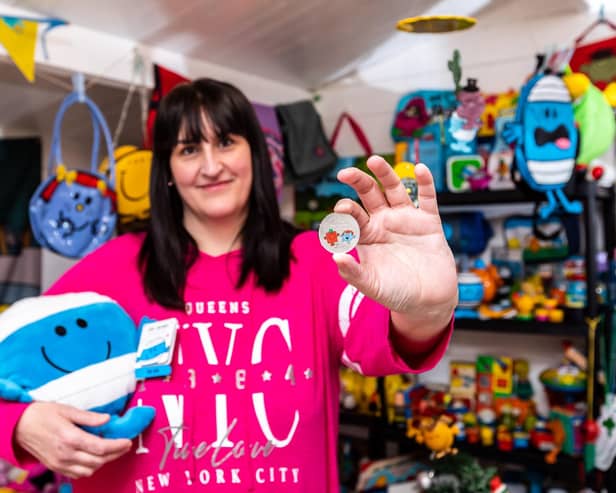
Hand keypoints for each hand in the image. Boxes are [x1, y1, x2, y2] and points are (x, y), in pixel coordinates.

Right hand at [14, 402, 131, 478]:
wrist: (20, 426)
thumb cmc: (43, 414)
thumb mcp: (67, 410)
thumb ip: (89, 417)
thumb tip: (107, 419)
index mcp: (70, 438)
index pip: (101, 448)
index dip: (117, 446)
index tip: (127, 442)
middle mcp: (66, 454)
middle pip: (98, 460)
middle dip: (115, 454)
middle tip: (124, 445)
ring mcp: (60, 463)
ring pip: (89, 470)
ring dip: (103, 462)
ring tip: (111, 451)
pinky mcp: (55, 467)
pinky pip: (77, 474)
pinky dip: (90, 468)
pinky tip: (95, 458)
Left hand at [334, 156, 456, 329]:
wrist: (429, 302)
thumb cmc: (397, 293)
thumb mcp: (372, 286)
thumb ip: (353, 273)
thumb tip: (335, 257)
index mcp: (367, 236)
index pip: (353, 216)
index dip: (346, 210)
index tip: (341, 209)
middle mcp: (384, 223)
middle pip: (369, 194)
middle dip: (358, 181)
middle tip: (345, 173)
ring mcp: (406, 220)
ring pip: (394, 189)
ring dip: (385, 174)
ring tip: (374, 161)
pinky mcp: (429, 222)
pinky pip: (427, 198)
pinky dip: (425, 183)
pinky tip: (420, 169)